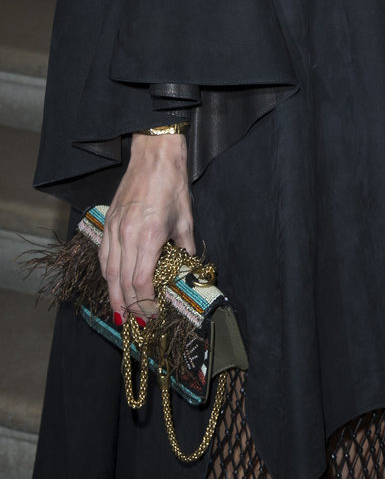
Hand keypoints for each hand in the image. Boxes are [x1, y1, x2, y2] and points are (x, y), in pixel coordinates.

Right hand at [99, 133, 194, 323]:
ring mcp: (114, 229)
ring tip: (121, 311)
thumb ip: (185, 249)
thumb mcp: (186, 219)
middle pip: (122, 282)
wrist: (154, 156)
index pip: (141, 282)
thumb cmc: (173, 185)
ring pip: (108, 271)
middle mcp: (128, 236)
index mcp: (149, 237)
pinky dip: (107, 273)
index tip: (153, 314)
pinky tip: (112, 282)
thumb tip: (186, 270)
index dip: (145, 303)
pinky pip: (104, 254)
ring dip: (114, 294)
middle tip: (136, 322)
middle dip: (129, 306)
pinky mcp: (108, 222)